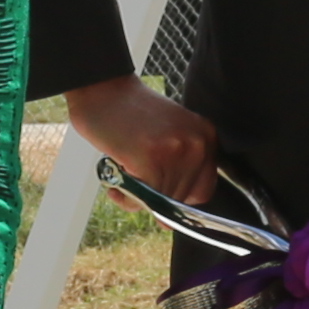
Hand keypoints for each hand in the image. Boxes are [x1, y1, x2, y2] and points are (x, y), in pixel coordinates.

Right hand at [67, 75, 215, 199]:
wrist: (102, 88)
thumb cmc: (129, 114)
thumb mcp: (171, 134)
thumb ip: (180, 167)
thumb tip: (170, 220)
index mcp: (206, 137)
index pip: (202, 190)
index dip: (176, 196)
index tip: (156, 187)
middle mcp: (198, 144)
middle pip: (181, 199)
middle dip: (153, 195)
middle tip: (132, 174)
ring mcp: (177, 152)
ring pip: (161, 203)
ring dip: (136, 197)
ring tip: (122, 172)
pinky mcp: (152, 160)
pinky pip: (142, 200)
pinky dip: (125, 197)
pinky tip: (115, 178)